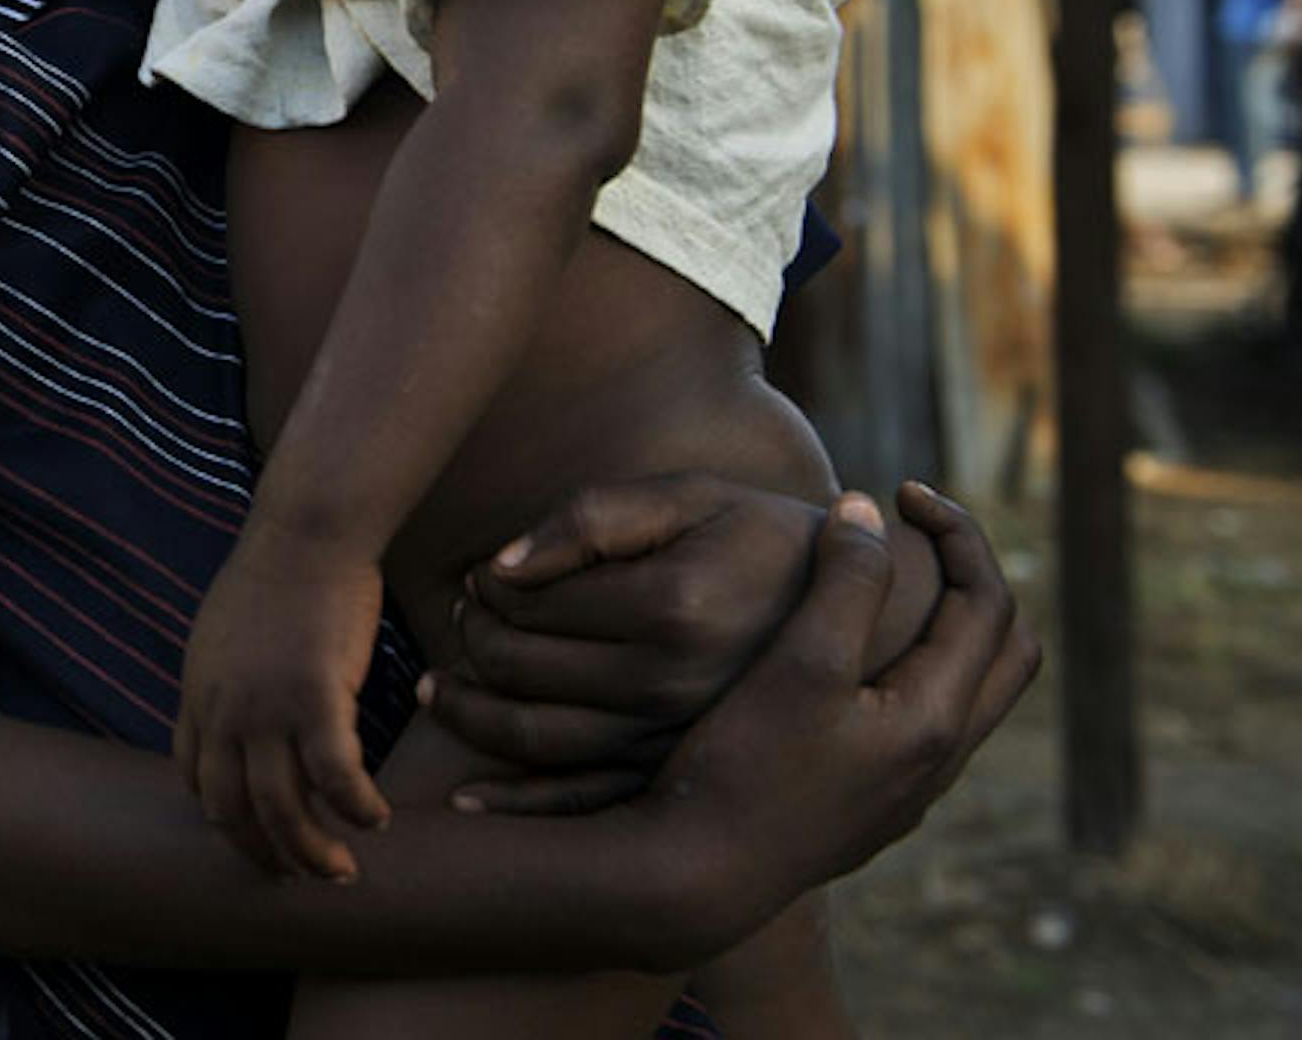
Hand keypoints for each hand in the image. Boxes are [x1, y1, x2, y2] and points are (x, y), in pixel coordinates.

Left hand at [173, 522, 389, 882]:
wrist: (307, 532)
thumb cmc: (281, 572)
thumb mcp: (225, 631)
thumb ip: (226, 678)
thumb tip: (242, 704)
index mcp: (199, 693)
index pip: (193, 776)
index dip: (223, 814)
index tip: (254, 832)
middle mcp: (223, 710)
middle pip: (230, 809)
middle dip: (262, 853)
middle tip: (295, 875)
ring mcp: (266, 707)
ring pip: (281, 808)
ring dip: (311, 852)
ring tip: (340, 871)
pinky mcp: (316, 697)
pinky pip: (336, 778)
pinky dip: (356, 808)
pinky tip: (376, 818)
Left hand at [422, 473, 816, 808]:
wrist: (861, 619)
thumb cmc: (760, 537)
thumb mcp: (689, 497)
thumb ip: (591, 517)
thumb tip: (501, 566)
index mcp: (674, 606)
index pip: (532, 602)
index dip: (487, 585)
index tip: (480, 575)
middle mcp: (674, 684)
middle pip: (524, 669)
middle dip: (473, 639)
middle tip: (460, 616)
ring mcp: (677, 739)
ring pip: (538, 738)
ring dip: (473, 713)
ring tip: (441, 687)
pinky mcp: (682, 778)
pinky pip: (584, 803)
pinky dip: (517, 803)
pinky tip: (467, 798)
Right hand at [634, 486, 1038, 946]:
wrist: (697, 878)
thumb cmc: (744, 765)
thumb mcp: (797, 661)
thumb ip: (844, 583)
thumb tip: (868, 513)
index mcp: (937, 717)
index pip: (990, 600)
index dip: (957, 531)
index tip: (897, 491)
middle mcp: (940, 760)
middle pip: (1006, 651)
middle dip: (973, 578)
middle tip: (914, 537)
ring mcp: (909, 793)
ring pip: (968, 693)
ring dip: (943, 628)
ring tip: (880, 588)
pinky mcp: (872, 810)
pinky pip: (924, 725)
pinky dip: (909, 671)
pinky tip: (841, 661)